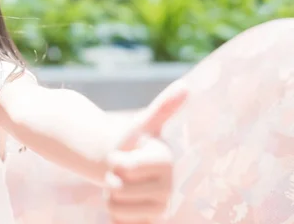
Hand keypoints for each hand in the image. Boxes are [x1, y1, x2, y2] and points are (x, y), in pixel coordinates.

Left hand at [104, 81, 187, 223]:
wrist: (126, 170)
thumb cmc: (133, 145)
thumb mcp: (142, 125)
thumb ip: (162, 107)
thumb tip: (185, 86)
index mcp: (165, 161)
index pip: (122, 167)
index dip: (114, 160)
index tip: (122, 155)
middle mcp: (168, 188)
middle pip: (115, 189)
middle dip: (110, 179)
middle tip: (121, 172)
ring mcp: (160, 209)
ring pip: (114, 209)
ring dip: (110, 197)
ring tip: (122, 186)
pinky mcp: (150, 223)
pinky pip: (119, 223)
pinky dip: (114, 215)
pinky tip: (125, 205)